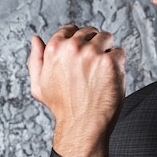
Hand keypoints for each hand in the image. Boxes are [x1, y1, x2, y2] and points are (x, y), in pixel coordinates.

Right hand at [28, 25, 126, 156]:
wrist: (81, 126)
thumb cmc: (62, 108)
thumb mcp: (39, 86)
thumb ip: (36, 60)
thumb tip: (36, 39)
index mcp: (54, 49)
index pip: (71, 30)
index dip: (79, 41)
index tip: (83, 55)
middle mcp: (72, 48)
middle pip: (91, 32)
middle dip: (94, 46)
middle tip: (93, 69)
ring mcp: (93, 54)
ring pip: (107, 38)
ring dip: (107, 52)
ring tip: (102, 74)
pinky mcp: (110, 62)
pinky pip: (120, 53)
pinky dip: (118, 65)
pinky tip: (109, 80)